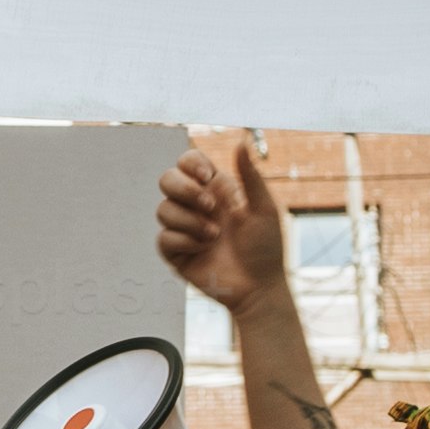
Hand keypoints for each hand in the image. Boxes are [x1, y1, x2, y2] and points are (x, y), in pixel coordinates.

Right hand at [153, 133, 291, 310]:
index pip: (187, 162)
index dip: (190, 163)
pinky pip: (164, 238)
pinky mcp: (176, 252)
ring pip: (163, 210)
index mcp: (214, 189)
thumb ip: (250, 175)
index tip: (207, 176)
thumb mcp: (264, 208)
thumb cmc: (266, 247)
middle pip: (167, 180)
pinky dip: (184, 241)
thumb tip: (241, 141)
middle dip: (185, 190)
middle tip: (211, 207)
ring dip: (190, 221)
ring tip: (215, 236)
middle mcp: (195, 205)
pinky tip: (204, 250)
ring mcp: (183, 228)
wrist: (259, 287)